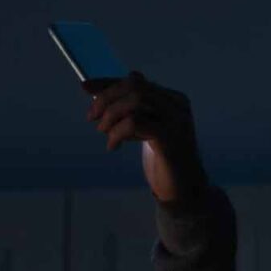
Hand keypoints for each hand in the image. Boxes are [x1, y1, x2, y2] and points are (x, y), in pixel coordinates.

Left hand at [86, 69, 210, 206]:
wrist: (185, 190)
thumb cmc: (163, 160)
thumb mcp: (143, 130)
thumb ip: (127, 110)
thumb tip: (92, 88)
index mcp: (172, 99)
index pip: (135, 80)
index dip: (108, 83)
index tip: (85, 86)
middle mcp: (177, 105)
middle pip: (134, 86)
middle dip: (107, 99)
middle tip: (92, 118)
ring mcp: (175, 120)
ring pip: (135, 100)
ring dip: (111, 115)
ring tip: (105, 133)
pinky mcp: (169, 137)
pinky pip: (134, 122)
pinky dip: (117, 132)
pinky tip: (113, 146)